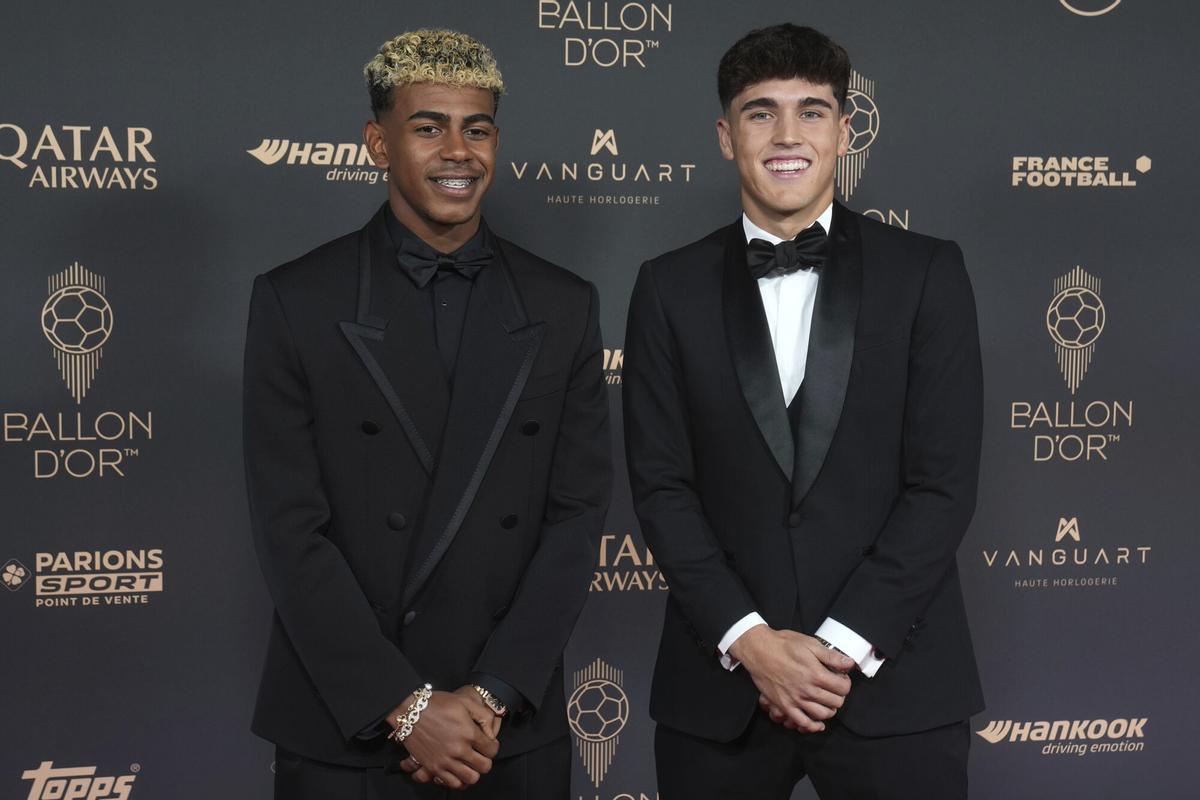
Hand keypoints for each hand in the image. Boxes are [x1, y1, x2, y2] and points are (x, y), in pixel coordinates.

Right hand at [394, 690, 499, 789]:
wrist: (410, 711)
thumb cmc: (437, 704)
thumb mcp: (465, 702)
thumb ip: (484, 716)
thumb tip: (491, 734)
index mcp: (469, 733)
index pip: (492, 750)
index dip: (492, 746)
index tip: (487, 743)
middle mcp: (459, 750)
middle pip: (484, 767)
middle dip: (485, 760)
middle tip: (480, 754)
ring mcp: (445, 761)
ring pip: (471, 779)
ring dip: (473, 772)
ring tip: (469, 764)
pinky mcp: (433, 767)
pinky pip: (451, 784)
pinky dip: (457, 780)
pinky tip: (457, 770)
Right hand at [728, 625, 853, 732]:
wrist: (759, 650)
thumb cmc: (783, 645)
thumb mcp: (810, 644)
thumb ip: (831, 656)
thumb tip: (849, 663)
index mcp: (816, 674)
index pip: (843, 688)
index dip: (845, 683)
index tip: (841, 678)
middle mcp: (807, 690)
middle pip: (836, 702)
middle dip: (839, 695)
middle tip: (833, 688)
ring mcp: (796, 700)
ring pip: (823, 714)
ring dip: (829, 709)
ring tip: (827, 701)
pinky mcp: (785, 705)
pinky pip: (802, 722)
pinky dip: (813, 726)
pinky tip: (818, 723)